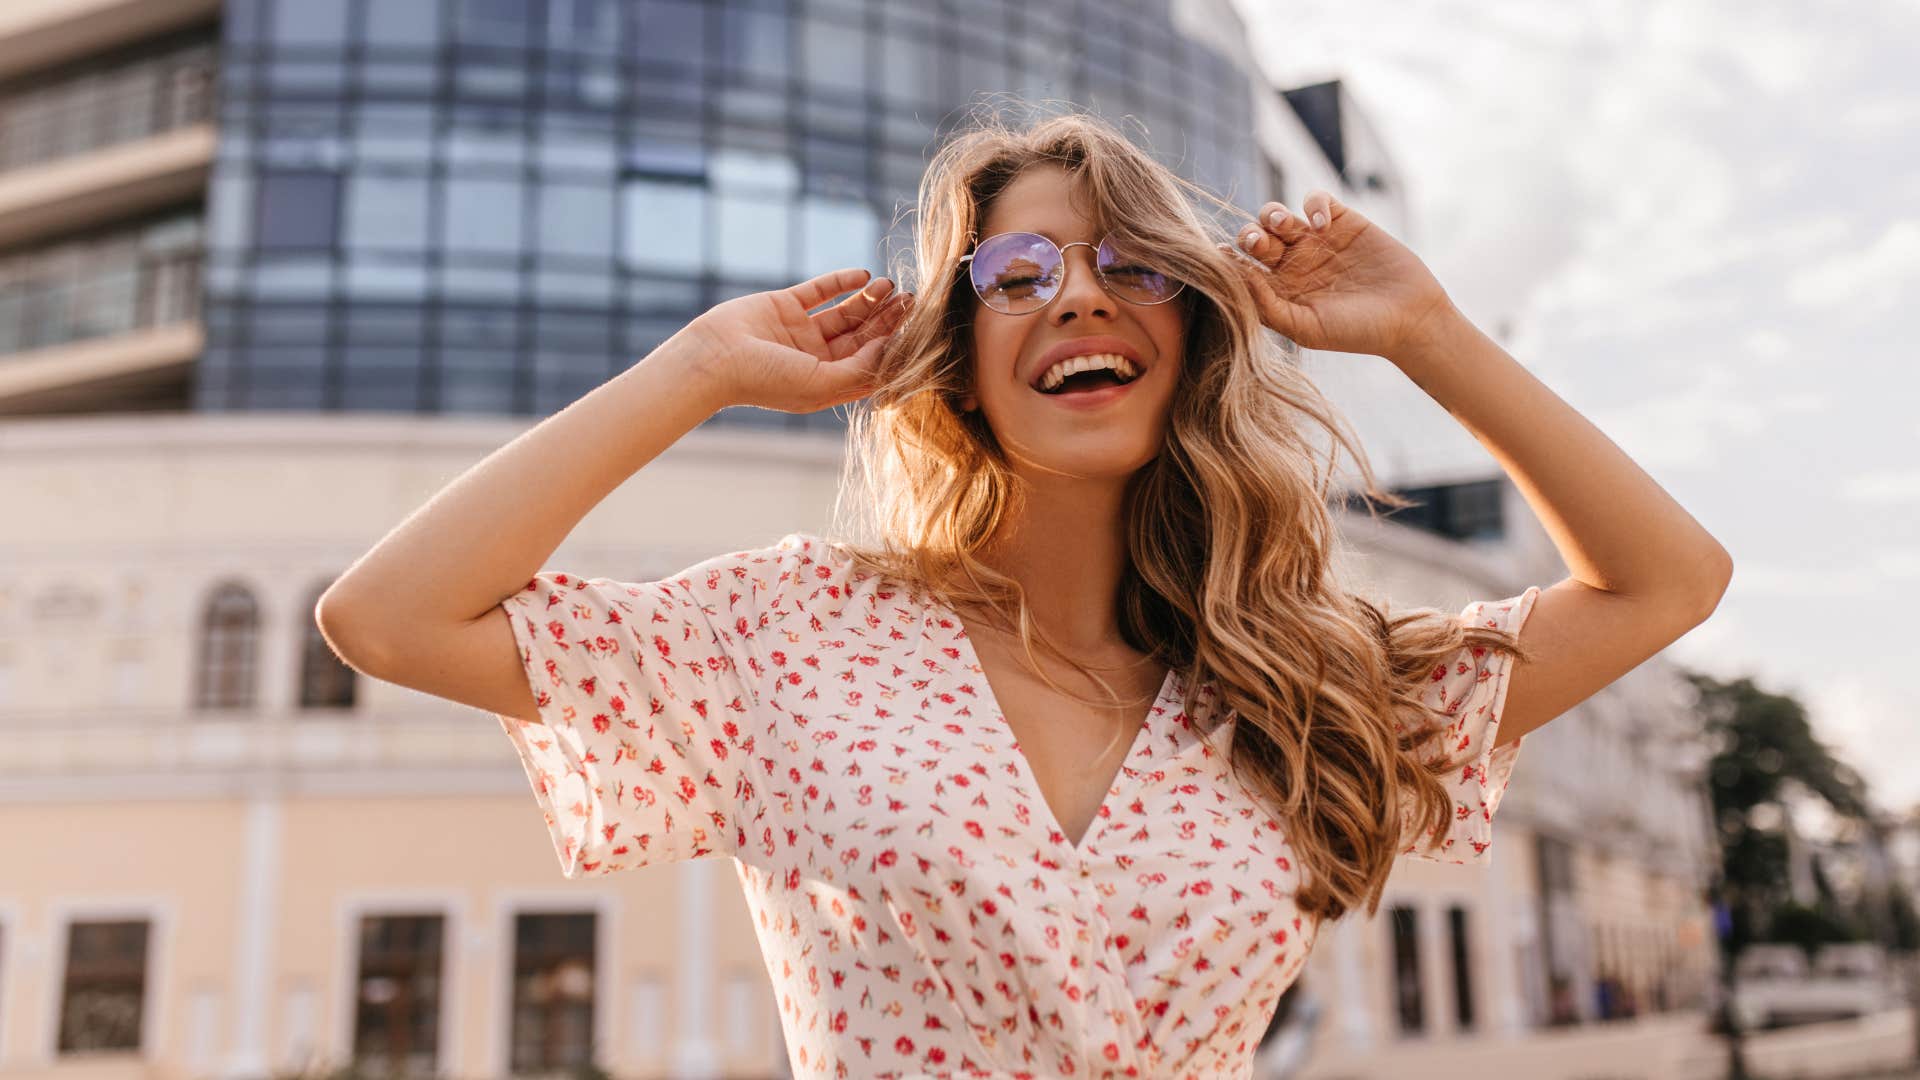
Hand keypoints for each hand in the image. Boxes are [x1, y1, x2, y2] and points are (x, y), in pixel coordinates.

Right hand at [682, 268, 914, 412]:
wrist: (713, 359)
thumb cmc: (764, 380)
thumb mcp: (820, 383)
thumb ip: (858, 370)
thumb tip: (890, 348)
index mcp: (826, 383)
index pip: (869, 364)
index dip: (893, 349)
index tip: (918, 332)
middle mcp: (816, 358)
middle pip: (862, 337)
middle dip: (887, 319)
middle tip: (912, 300)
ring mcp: (801, 332)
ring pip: (845, 312)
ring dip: (869, 299)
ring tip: (890, 284)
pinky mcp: (785, 305)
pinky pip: (820, 290)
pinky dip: (841, 281)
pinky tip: (862, 275)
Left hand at [1223, 191, 1457, 359]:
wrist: (1409, 318)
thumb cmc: (1356, 332)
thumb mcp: (1306, 328)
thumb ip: (1269, 307)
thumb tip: (1238, 280)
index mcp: (1278, 289)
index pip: (1243, 268)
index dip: (1230, 259)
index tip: (1222, 256)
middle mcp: (1292, 263)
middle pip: (1256, 238)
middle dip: (1250, 235)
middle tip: (1257, 242)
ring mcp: (1316, 240)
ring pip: (1278, 216)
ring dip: (1271, 215)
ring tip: (1281, 225)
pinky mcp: (1343, 221)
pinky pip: (1316, 200)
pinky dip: (1313, 204)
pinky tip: (1321, 224)